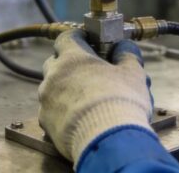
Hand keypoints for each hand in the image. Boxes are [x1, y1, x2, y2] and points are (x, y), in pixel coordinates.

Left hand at [38, 30, 152, 163]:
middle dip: (68, 65)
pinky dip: (62, 113)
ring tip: (85, 100)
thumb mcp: (133, 73)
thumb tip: (124, 47)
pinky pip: (51, 112)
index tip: (87, 42)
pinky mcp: (45, 123)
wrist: (109, 141)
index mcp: (72, 58)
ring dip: (64, 90)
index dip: (77, 38)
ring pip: (51, 89)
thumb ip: (126, 55)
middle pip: (54, 62)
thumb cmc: (121, 102)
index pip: (66, 37)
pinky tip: (79, 119)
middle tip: (88, 73)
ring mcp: (46, 101)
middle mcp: (53, 76)